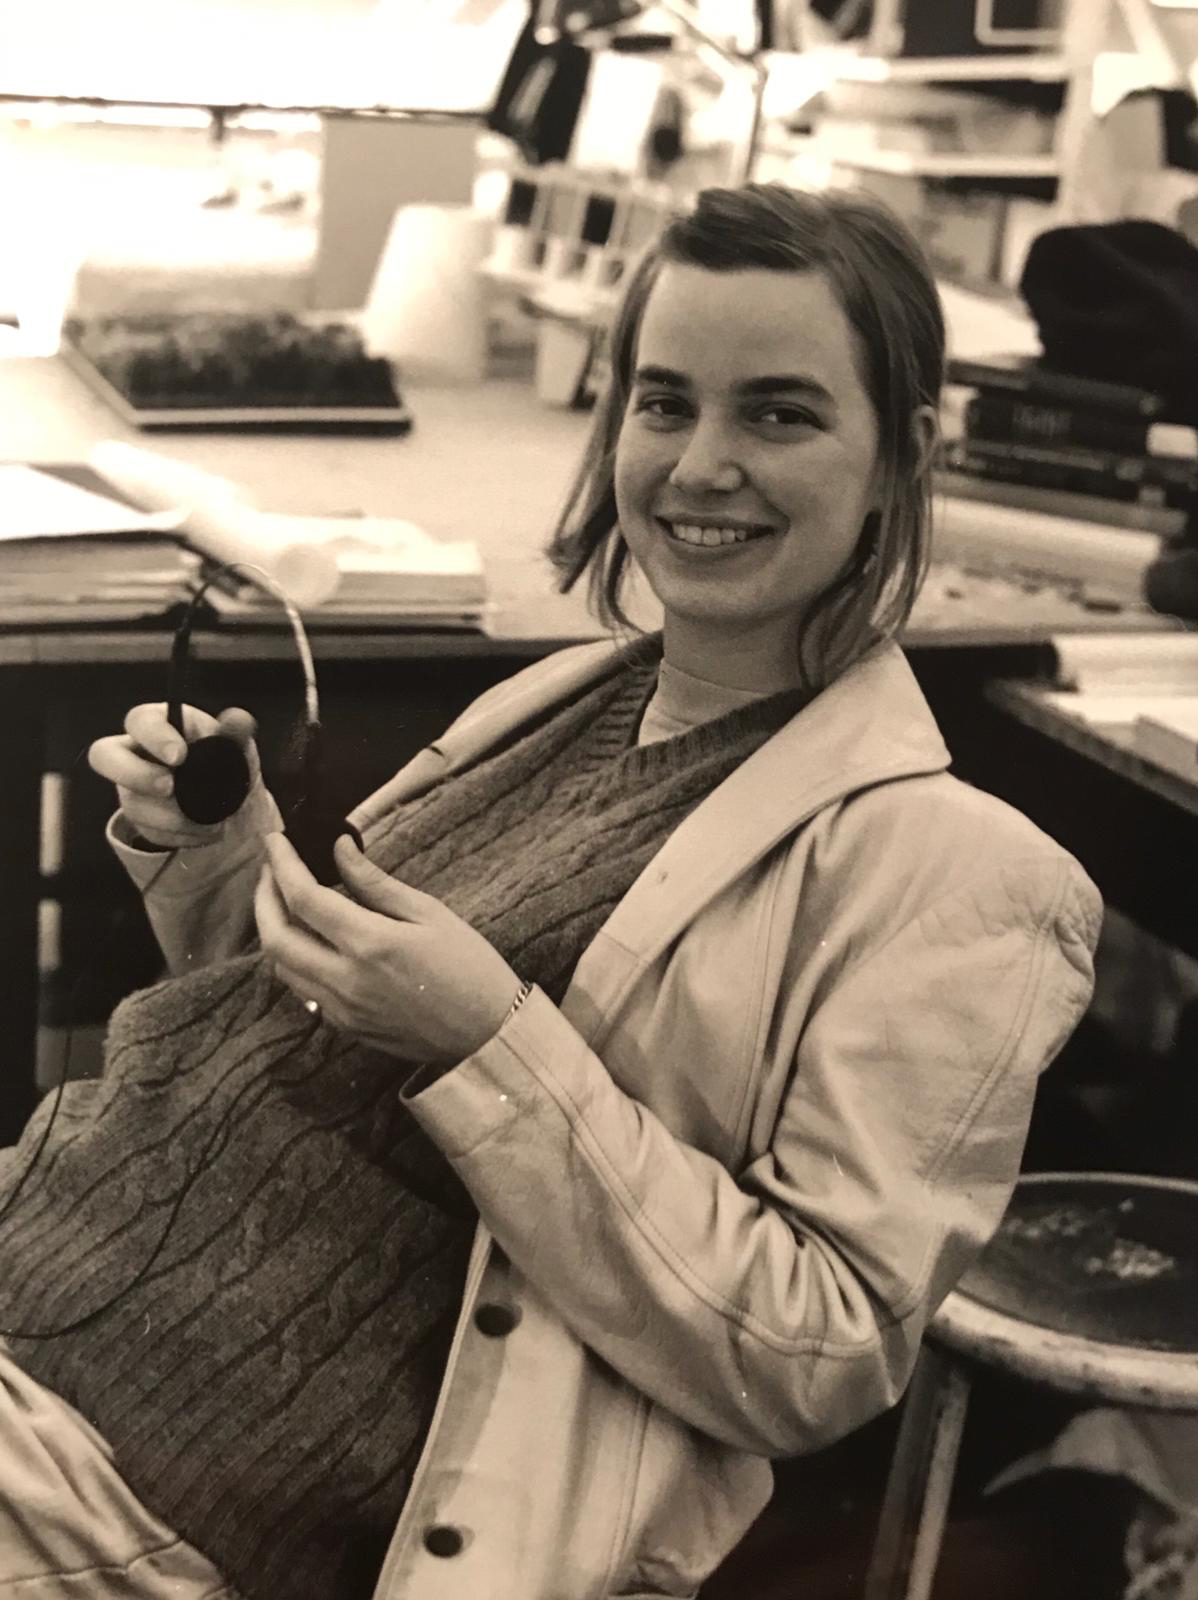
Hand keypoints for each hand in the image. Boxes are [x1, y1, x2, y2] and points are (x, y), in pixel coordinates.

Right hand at [88, 702, 261, 849]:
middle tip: (169, 787)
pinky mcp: (140, 819)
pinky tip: (206, 831)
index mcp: (159, 725)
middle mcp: (135, 754)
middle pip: (103, 755)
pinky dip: (182, 835)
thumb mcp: (236, 746)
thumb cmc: (224, 758)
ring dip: (171, 816)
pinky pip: (150, 831)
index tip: (180, 756)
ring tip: (210, 820)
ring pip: (132, 803)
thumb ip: (236, 733)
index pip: (140, 720)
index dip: (154, 736)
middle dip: (135, 774)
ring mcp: (132, 788)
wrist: (230, 799)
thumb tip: (239, 719)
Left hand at [255, 831, 521, 1064]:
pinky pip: (303, 989)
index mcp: (370, 944)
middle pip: (276, 937)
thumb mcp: (429, 913)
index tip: (274, 840)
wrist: (488, 1033)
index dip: (281, 864)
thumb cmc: (470, 966)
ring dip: (273, 929)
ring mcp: (342, 1009)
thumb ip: (375, 883)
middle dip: (263, 897)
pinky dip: (294, 958)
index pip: (303, 898)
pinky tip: (309, 939)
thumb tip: (338, 848)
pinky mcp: (346, 1027)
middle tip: (270, 870)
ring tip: (283, 899)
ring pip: (282, 967)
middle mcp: (346, 980)